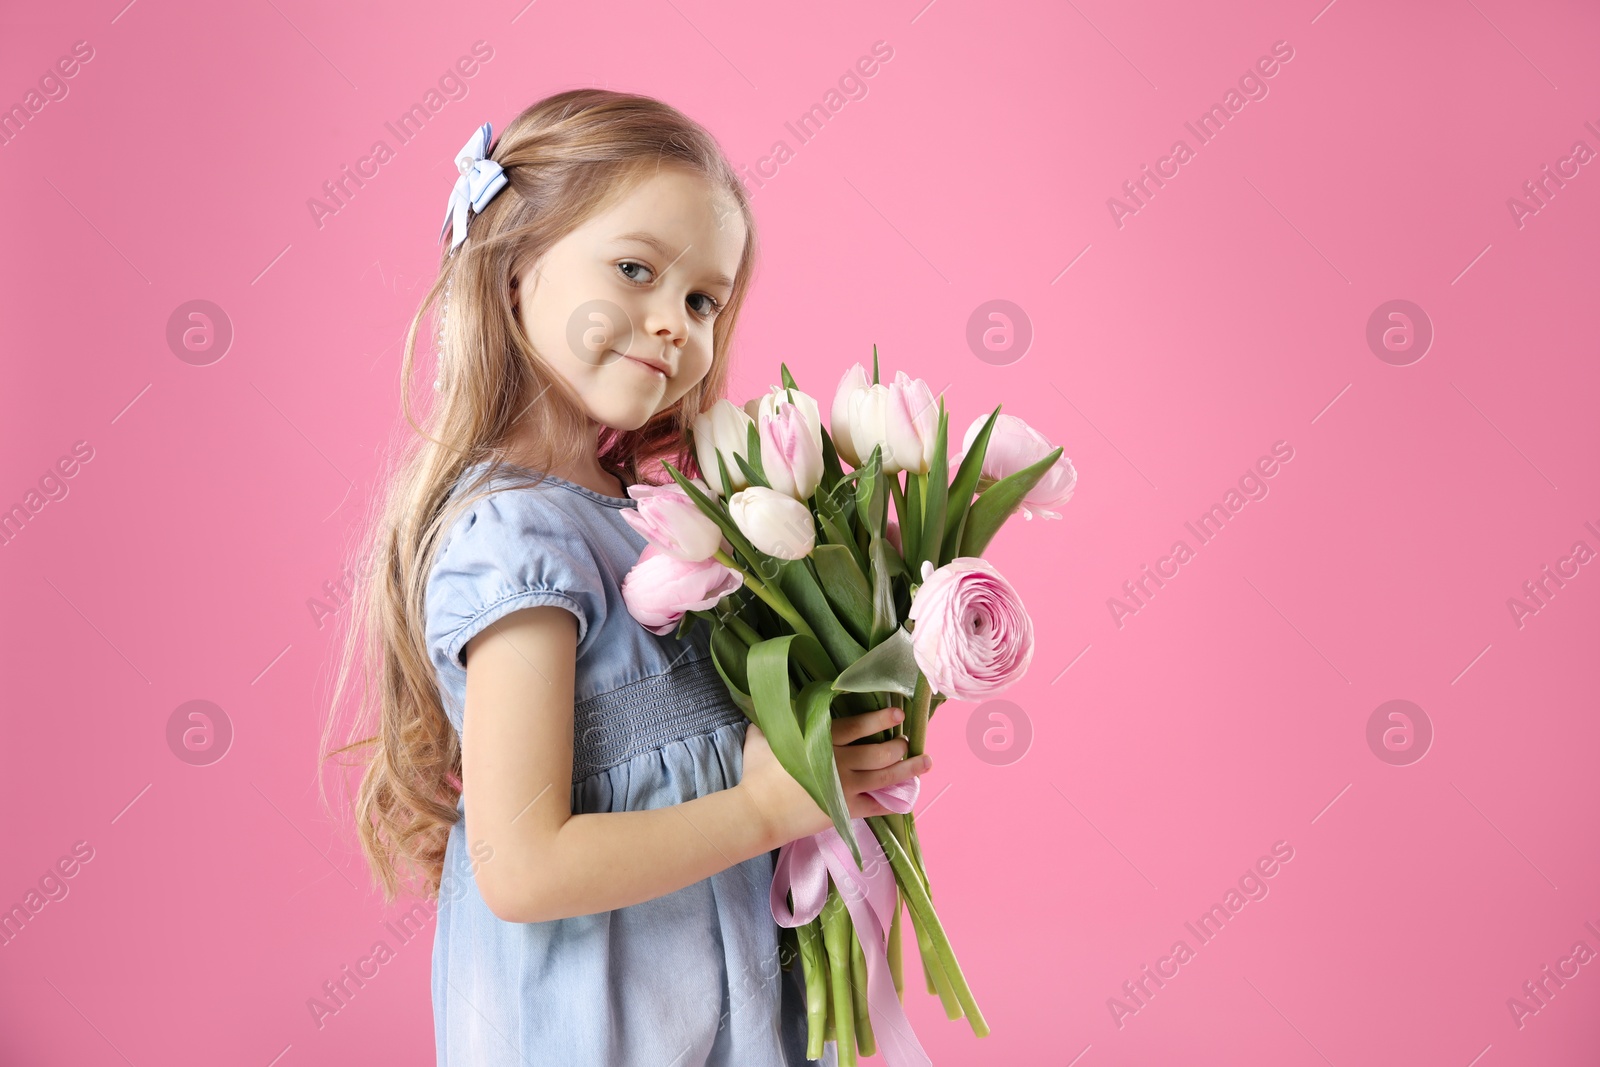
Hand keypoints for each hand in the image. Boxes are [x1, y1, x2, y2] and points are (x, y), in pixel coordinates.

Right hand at [740, 705, 930, 847]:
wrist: (757, 813)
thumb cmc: (757, 774)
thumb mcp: (763, 737)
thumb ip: (778, 720)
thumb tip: (776, 703)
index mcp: (822, 740)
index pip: (858, 726)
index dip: (880, 719)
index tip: (897, 713)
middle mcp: (841, 762)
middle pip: (880, 751)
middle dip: (899, 745)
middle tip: (906, 740)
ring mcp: (846, 788)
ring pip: (886, 777)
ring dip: (909, 769)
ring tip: (924, 762)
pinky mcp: (845, 810)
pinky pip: (877, 807)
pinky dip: (894, 803)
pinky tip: (906, 798)